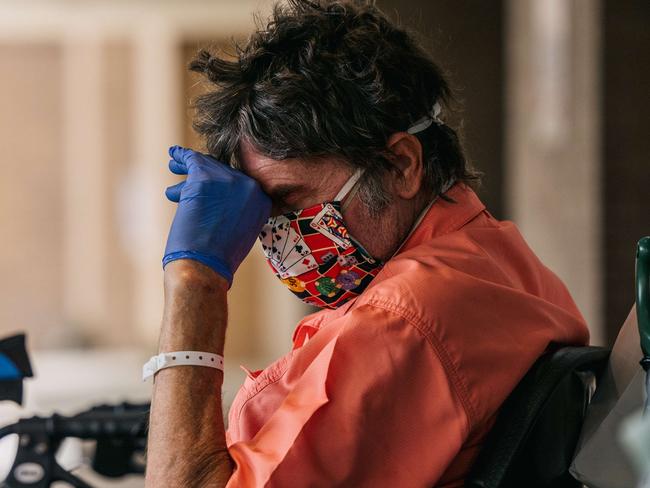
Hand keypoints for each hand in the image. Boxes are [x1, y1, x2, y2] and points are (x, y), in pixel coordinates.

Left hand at [163, 146, 270, 285]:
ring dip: (188, 168)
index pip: (241, 182)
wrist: (205, 268)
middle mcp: (250, 187)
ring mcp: (228, 180)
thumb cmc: (218, 259)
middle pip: (224, 171)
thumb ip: (237, 211)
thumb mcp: (240, 232)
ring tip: (173, 168)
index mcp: (262, 202)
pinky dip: (180, 157)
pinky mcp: (205, 177)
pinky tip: (173, 156)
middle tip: (186, 177)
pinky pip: (191, 159)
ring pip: (207, 166)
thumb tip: (219, 201)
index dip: (222, 182)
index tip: (211, 186)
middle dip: (204, 174)